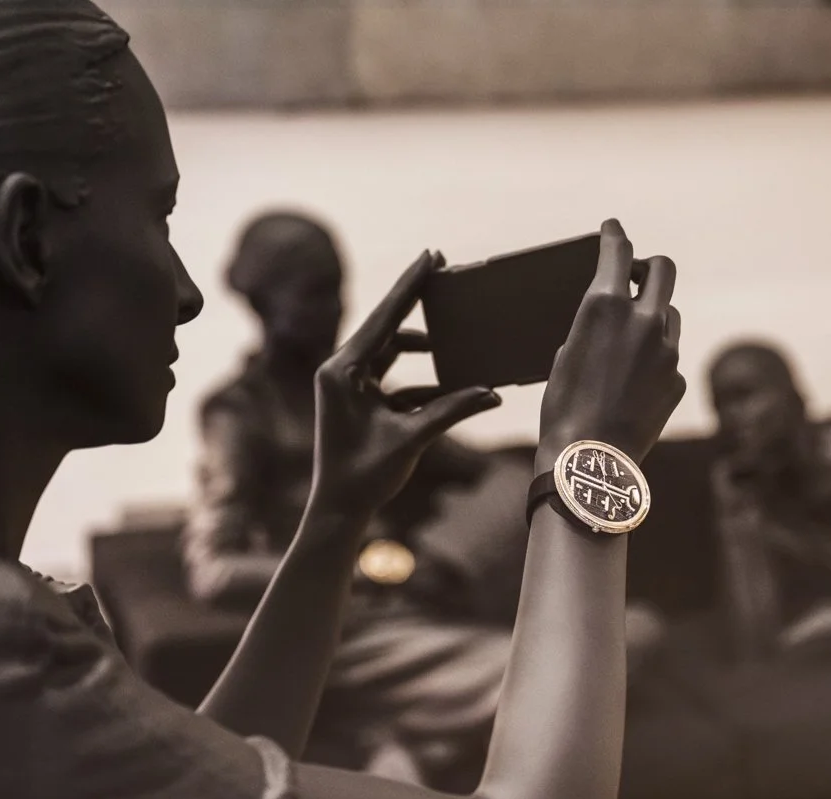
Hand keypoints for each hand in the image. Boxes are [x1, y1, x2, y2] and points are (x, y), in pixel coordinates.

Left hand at [312, 252, 501, 514]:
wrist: (338, 510)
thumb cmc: (364, 476)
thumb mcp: (412, 439)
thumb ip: (451, 411)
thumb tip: (492, 393)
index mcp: (342, 371)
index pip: (383, 319)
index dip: (410, 286)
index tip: (431, 255)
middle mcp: (340, 371)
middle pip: (385, 326)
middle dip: (415, 302)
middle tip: (440, 267)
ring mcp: (348, 385)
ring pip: (390, 352)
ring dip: (421, 347)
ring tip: (451, 338)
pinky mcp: (358, 400)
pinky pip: (393, 377)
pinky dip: (420, 380)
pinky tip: (450, 385)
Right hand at [536, 219, 684, 469]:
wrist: (589, 460)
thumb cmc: (563, 408)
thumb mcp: (566, 352)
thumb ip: (593, 324)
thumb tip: (608, 317)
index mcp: (604, 306)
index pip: (618, 251)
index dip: (615, 234)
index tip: (613, 228)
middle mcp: (643, 320)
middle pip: (662, 269)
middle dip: (647, 266)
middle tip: (635, 274)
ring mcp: (667, 350)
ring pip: (668, 315)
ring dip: (652, 317)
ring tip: (628, 341)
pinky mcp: (677, 379)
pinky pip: (669, 356)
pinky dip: (654, 360)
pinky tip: (633, 382)